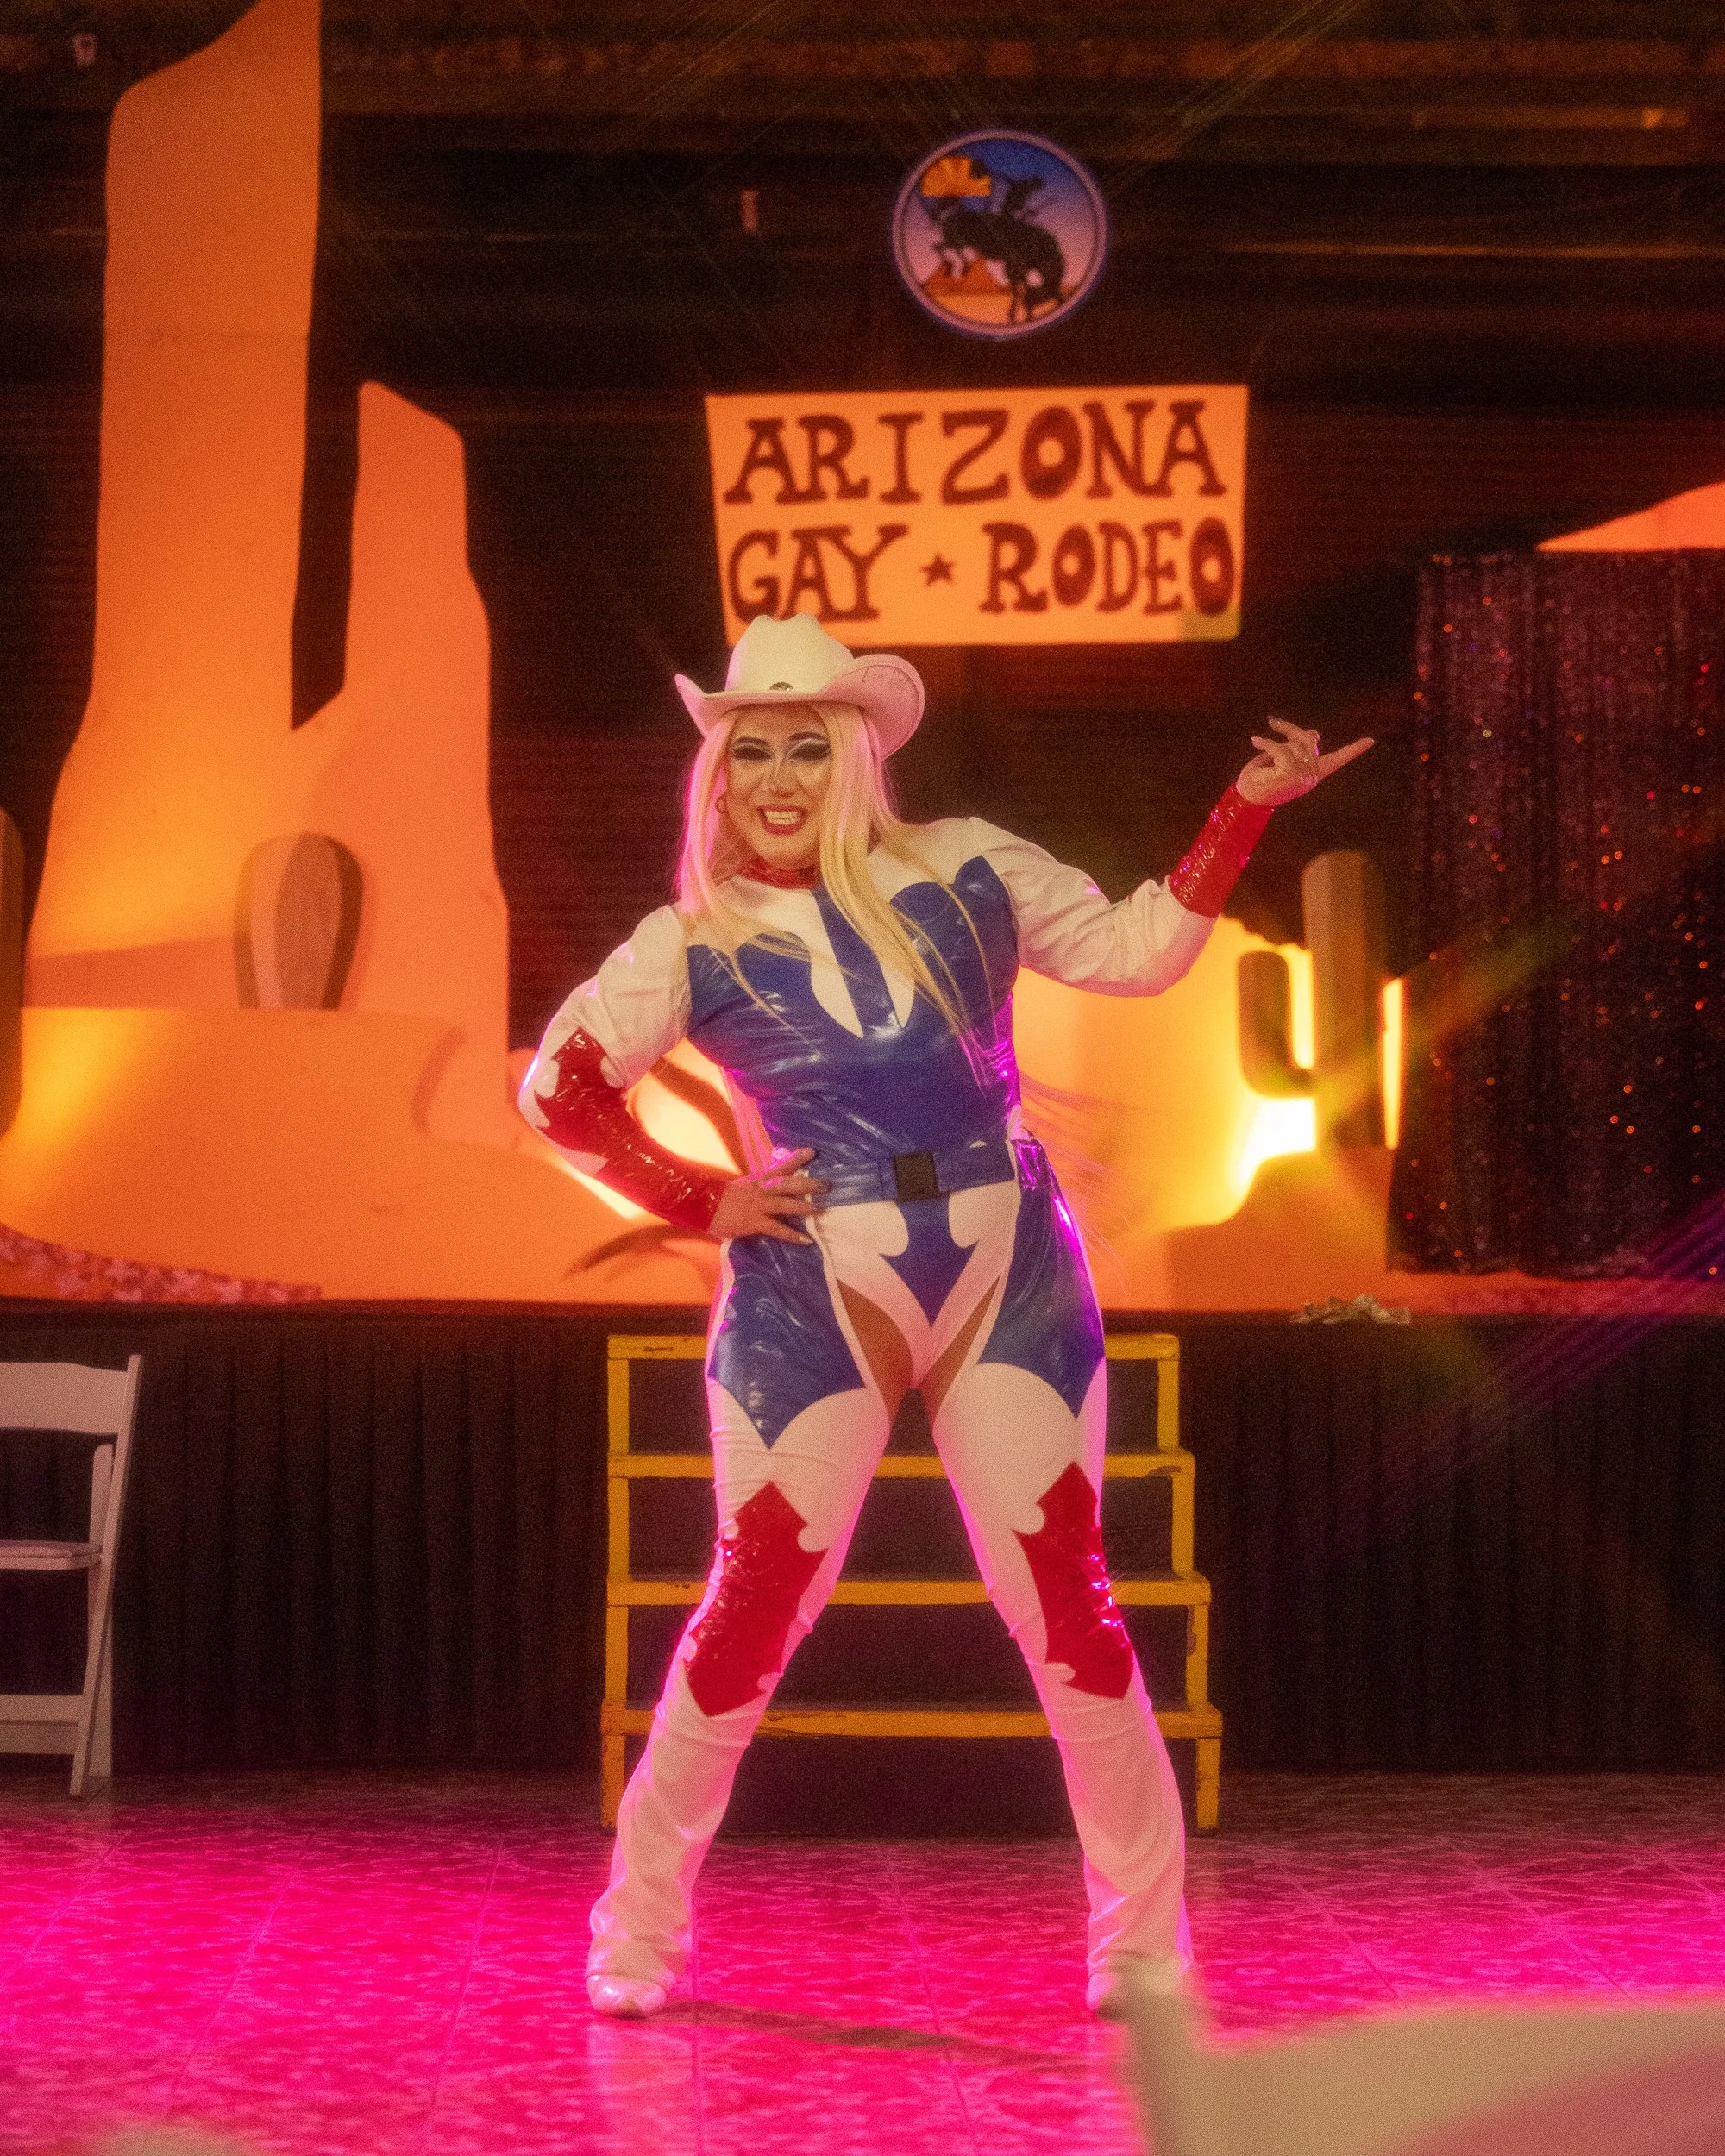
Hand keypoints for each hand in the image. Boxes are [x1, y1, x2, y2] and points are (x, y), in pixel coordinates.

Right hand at [708, 1149, 827, 1243]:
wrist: (702, 1206)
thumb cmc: (721, 1198)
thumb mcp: (742, 1187)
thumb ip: (758, 1187)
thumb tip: (773, 1187)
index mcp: (758, 1180)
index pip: (780, 1167)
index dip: (796, 1159)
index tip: (812, 1152)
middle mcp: (761, 1190)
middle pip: (787, 1184)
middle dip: (808, 1184)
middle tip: (827, 1184)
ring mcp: (758, 1206)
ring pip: (784, 1204)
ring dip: (803, 1207)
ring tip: (820, 1209)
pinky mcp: (754, 1222)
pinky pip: (776, 1228)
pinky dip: (791, 1235)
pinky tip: (805, 1240)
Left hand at [1236, 718, 1372, 807]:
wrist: (1246, 800)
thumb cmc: (1262, 779)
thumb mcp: (1282, 759)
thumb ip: (1298, 747)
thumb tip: (1316, 733)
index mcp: (1314, 772)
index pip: (1338, 760)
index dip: (1353, 750)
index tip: (1370, 740)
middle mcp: (1312, 776)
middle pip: (1309, 740)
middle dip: (1291, 728)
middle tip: (1273, 722)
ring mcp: (1303, 777)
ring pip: (1295, 744)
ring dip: (1276, 738)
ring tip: (1259, 742)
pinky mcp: (1291, 775)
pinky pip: (1281, 749)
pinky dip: (1267, 743)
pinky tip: (1255, 741)